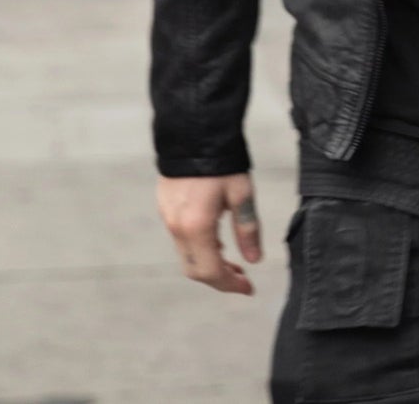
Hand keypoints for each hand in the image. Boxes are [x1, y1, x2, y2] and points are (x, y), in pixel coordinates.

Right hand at [156, 172, 261, 294]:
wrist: (192, 131)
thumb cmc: (221, 161)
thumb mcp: (241, 193)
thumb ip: (247, 229)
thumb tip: (254, 260)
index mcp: (197, 227)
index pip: (211, 272)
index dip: (230, 285)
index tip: (249, 288)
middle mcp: (177, 227)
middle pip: (195, 270)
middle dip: (219, 278)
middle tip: (241, 277)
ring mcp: (168, 218)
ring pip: (186, 256)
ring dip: (208, 264)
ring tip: (231, 260)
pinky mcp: (165, 207)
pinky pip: (180, 239)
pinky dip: (198, 248)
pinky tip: (215, 239)